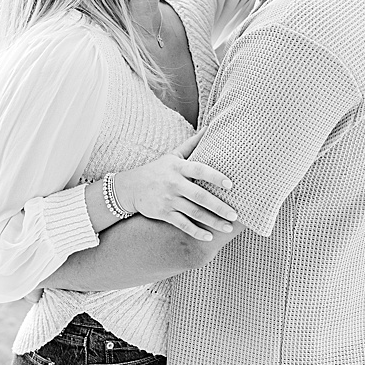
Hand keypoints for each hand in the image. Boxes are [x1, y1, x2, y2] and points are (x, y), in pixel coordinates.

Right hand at [112, 132, 237, 240]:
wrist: (129, 187)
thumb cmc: (157, 170)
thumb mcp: (172, 156)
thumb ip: (192, 144)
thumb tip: (211, 128)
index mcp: (178, 168)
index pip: (199, 170)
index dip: (215, 177)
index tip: (230, 184)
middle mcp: (174, 184)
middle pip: (199, 196)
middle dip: (218, 206)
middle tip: (235, 214)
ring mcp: (168, 200)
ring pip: (193, 212)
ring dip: (212, 221)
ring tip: (228, 227)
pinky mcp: (163, 213)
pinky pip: (182, 224)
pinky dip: (195, 231)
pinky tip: (208, 236)